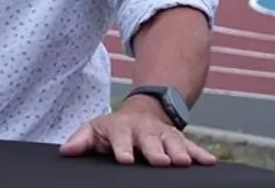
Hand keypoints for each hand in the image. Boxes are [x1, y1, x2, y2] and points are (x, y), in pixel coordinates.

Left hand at [59, 99, 216, 166]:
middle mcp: (144, 131)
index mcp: (122, 129)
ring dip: (179, 152)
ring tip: (184, 162)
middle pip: (150, 141)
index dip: (122, 149)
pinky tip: (209, 162)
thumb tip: (65, 151)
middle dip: (156, 151)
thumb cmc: (114, 128)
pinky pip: (191, 145)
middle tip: (161, 161)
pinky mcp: (178, 139)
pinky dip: (200, 153)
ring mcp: (163, 134)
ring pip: (172, 142)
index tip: (125, 160)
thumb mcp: (95, 129)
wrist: (141, 112)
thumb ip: (81, 140)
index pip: (120, 139)